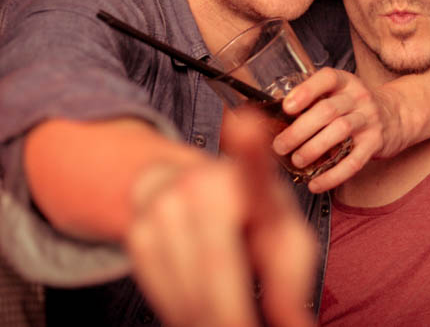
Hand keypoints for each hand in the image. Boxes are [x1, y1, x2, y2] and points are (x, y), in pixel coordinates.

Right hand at [126, 110, 316, 326]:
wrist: (189, 190)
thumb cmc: (253, 221)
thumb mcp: (283, 238)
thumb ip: (290, 280)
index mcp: (251, 183)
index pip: (252, 169)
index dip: (250, 149)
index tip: (246, 123)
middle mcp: (203, 185)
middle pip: (216, 264)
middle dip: (231, 315)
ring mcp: (165, 205)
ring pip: (184, 285)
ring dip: (205, 318)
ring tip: (229, 321)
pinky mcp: (138, 231)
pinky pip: (160, 290)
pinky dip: (182, 311)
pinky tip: (199, 310)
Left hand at [272, 67, 404, 192]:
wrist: (397, 115)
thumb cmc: (355, 107)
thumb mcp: (340, 94)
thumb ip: (314, 101)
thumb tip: (273, 119)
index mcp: (345, 82)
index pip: (327, 79)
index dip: (305, 91)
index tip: (286, 107)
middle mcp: (359, 97)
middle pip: (328, 110)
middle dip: (300, 130)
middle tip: (280, 146)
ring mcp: (369, 120)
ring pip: (341, 131)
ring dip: (314, 148)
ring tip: (297, 161)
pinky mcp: (376, 143)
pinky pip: (354, 161)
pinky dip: (333, 175)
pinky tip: (316, 183)